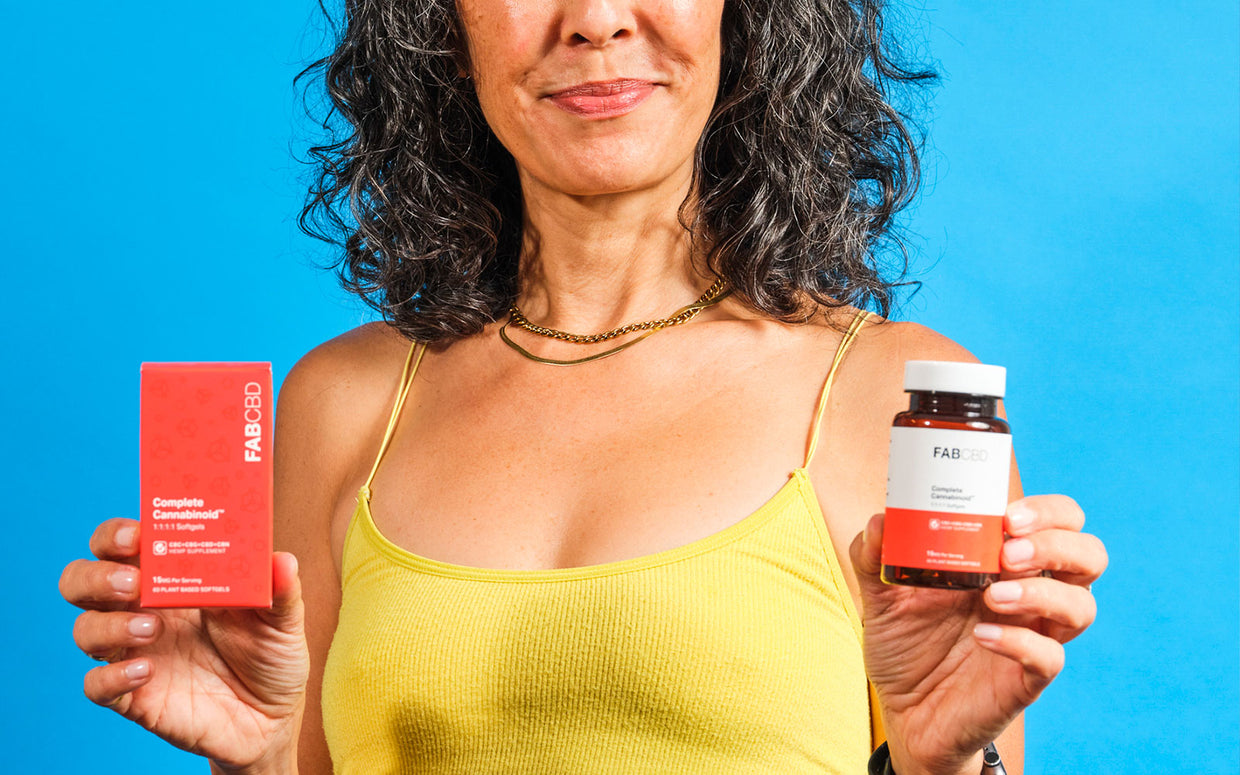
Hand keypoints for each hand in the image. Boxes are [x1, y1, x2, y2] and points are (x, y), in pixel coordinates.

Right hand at [60, 518, 309, 772]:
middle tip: (132, 581)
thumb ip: (281, 590)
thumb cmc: (269, 655)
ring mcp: (134, 653)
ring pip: (85, 630)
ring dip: (109, 625)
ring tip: (151, 627)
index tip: (136, 534)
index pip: (122, 546)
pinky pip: (97, 685)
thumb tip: (282, 559)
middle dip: (96, 575)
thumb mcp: (282, 620)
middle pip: (83, 582)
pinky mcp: (133, 697)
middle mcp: (143, 611)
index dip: (116, 535)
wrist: (271, 718)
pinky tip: (146, 671)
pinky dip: (111, 676)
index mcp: (172, 580)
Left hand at [850, 495, 1106, 774]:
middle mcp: (1030, 594)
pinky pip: (1051, 657)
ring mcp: (1033, 635)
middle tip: (1008, 551)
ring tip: (992, 597)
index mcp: (1004, 562)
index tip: (1007, 516)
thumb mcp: (881, 595)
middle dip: (1057, 544)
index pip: (1058, 521)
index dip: (1047, 512)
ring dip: (1042, 593)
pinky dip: (1022, 643)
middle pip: (1088, 555)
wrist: (902, 710)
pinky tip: (982, 637)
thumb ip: (874, 556)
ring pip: (1082, 606)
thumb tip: (880, 520)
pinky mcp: (1027, 678)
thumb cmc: (905, 643)